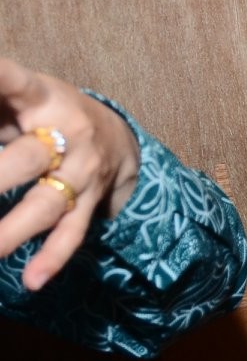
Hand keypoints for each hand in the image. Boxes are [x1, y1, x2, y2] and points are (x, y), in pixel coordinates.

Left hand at [0, 58, 140, 289]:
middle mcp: (68, 132)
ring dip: (14, 230)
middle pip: (29, 156)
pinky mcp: (91, 200)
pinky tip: (33, 279)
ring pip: (48, 202)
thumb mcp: (20, 93)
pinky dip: (53, 257)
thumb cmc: (46, 111)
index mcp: (41, 95)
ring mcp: (83, 170)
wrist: (118, 135)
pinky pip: (72, 232)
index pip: (14, 81)